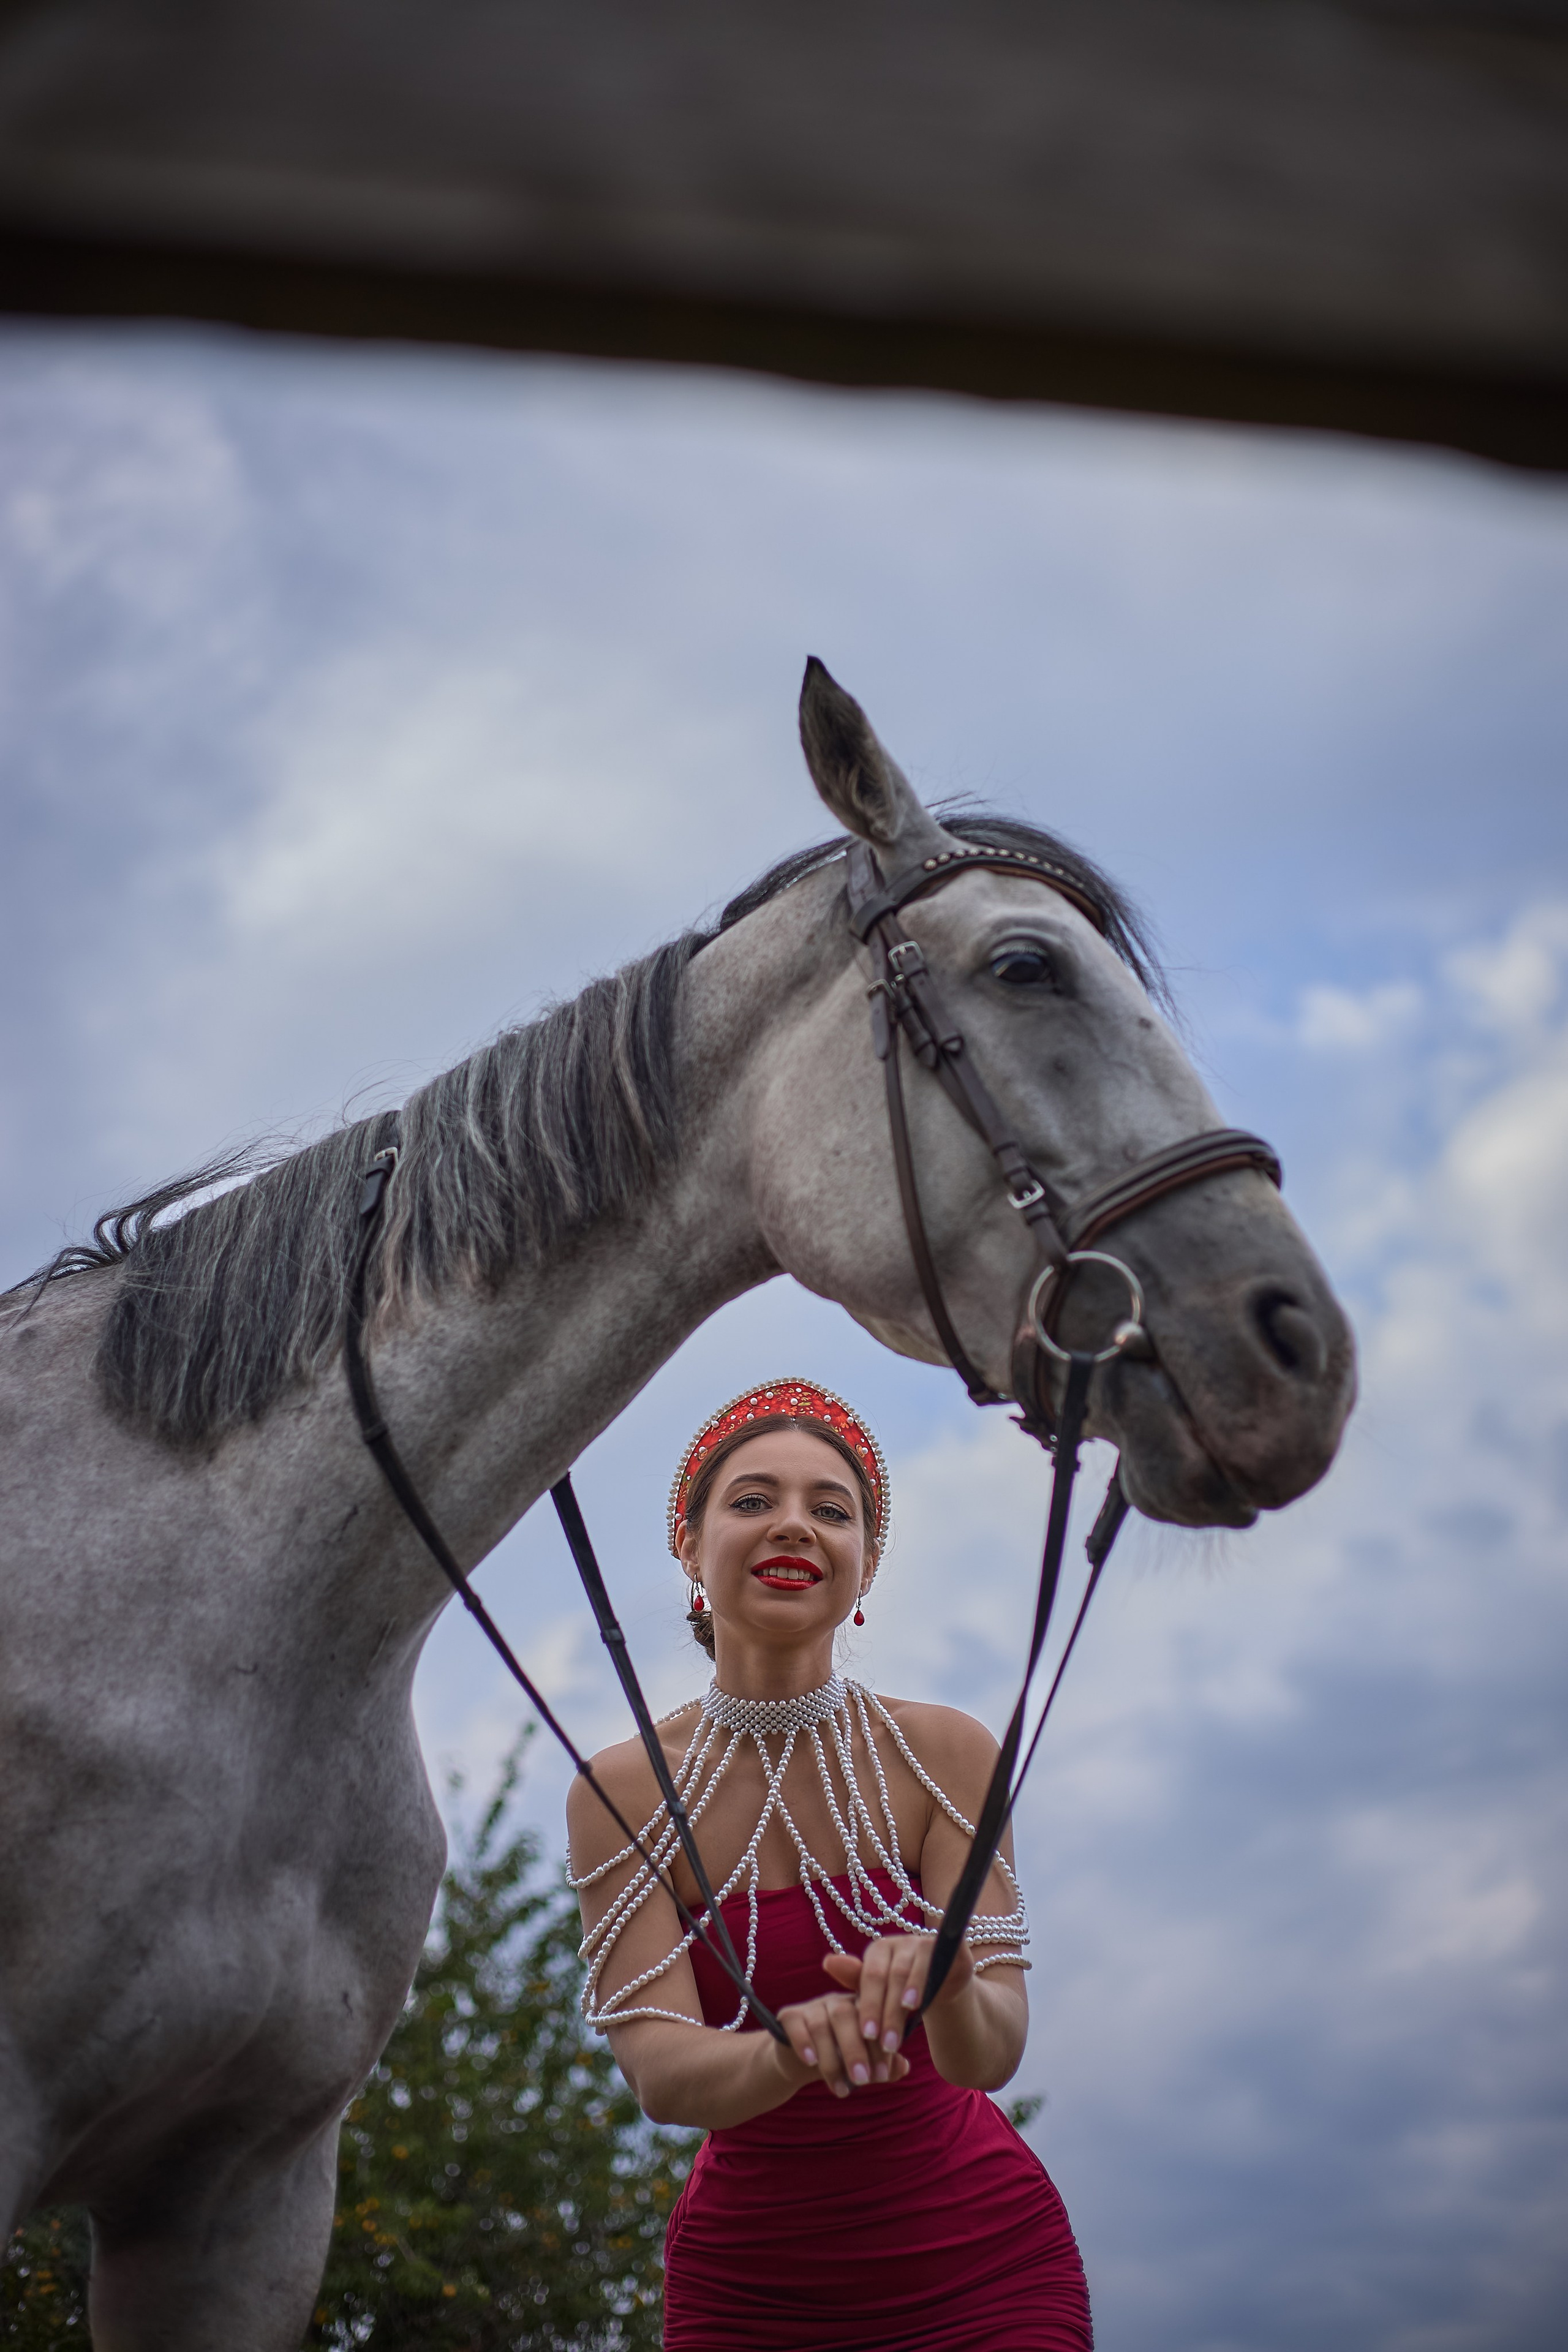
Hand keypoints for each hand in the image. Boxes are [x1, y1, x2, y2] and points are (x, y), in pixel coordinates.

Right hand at [774, 1987, 913, 2099]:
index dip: (878, 2043)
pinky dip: (804, 2043)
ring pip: (820, 2024)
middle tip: (864, 2080)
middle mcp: (837, 2001)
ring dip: (832, 2059)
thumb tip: (903, 2066)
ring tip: (841, 2089)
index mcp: (860, 2008)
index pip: (872, 2015)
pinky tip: (811, 2062)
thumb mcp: (862, 2064)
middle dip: (856, 2050)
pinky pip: (796, 2024)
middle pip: (846, 2015)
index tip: (884, 2073)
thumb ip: (883, 2065)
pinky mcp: (789, 2015)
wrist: (798, 2062)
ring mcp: (812, 2006)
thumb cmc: (839, 2060)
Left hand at [819, 1932, 974, 2063]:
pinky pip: (933, 1966)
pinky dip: (921, 1985)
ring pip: (908, 1974)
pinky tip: (915, 2006)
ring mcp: (923, 1942)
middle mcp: (900, 1942)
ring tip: (898, 2034)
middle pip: (888, 1977)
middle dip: (885, 2014)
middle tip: (884, 2044)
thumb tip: (828, 1962)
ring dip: (900, 2005)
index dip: (869, 2006)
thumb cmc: (904, 1992)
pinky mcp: (947, 1946)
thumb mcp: (882, 1994)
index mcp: (880, 1950)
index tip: (867, 2035)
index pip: (870, 1976)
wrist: (945, 1987)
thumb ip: (857, 1981)